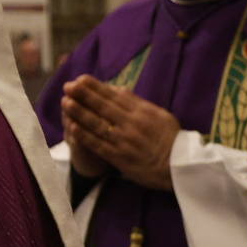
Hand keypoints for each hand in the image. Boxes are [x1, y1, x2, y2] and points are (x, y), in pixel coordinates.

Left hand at [61, 75, 180, 190]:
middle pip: (104, 107)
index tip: (81, 79)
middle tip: (68, 86)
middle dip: (84, 95)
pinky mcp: (120, 157)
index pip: (115, 96)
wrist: (180, 167)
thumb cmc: (171, 139)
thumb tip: (118, 89)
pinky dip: (84, 135)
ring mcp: (125, 141)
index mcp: (144, 112)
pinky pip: (98, 144)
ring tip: (65, 102)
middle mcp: (133, 124)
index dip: (96, 87)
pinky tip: (71, 127)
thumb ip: (138, 103)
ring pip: (98, 124)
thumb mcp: (160, 115)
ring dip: (79, 112)